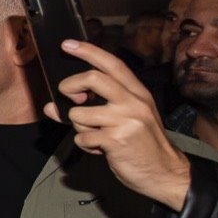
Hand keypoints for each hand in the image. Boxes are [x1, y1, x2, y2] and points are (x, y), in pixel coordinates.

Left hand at [46, 41, 191, 210]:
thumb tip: (52, 106)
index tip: (66, 44)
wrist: (165, 173)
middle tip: (71, 100)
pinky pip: (82, 137)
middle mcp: (133, 102)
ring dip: (79, 127)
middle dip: (70, 86)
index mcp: (137, 93)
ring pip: (79, 113)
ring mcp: (126, 120)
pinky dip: (85, 145)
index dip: (88, 51)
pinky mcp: (116, 140)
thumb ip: (94, 107)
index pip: (112, 64)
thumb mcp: (126, 119)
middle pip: (92, 78)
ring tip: (95, 135)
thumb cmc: (142, 145)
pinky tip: (101, 149)